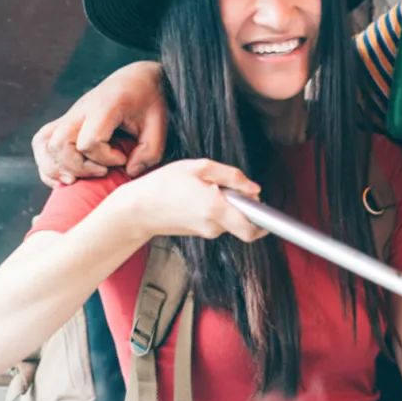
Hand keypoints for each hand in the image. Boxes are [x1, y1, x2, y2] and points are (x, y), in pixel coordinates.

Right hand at [33, 62, 167, 186]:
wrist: (137, 79)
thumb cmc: (149, 102)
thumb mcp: (159, 125)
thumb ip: (150, 151)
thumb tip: (128, 171)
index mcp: (105, 106)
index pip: (89, 140)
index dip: (104, 157)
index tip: (122, 158)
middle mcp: (81, 109)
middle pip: (59, 143)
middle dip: (77, 166)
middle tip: (102, 171)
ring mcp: (71, 115)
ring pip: (44, 142)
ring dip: (56, 166)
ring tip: (75, 179)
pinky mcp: (66, 121)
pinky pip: (42, 141)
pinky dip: (46, 162)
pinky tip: (63, 177)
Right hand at [123, 159, 265, 242]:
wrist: (137, 209)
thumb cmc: (163, 184)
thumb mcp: (198, 167)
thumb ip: (231, 176)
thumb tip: (254, 188)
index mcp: (216, 208)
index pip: (253, 228)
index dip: (264, 218)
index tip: (264, 204)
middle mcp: (214, 226)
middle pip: (245, 224)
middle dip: (247, 208)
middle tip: (234, 189)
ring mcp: (207, 232)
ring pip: (232, 221)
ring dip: (230, 206)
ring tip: (209, 188)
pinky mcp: (200, 233)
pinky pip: (219, 221)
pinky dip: (218, 210)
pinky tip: (201, 197)